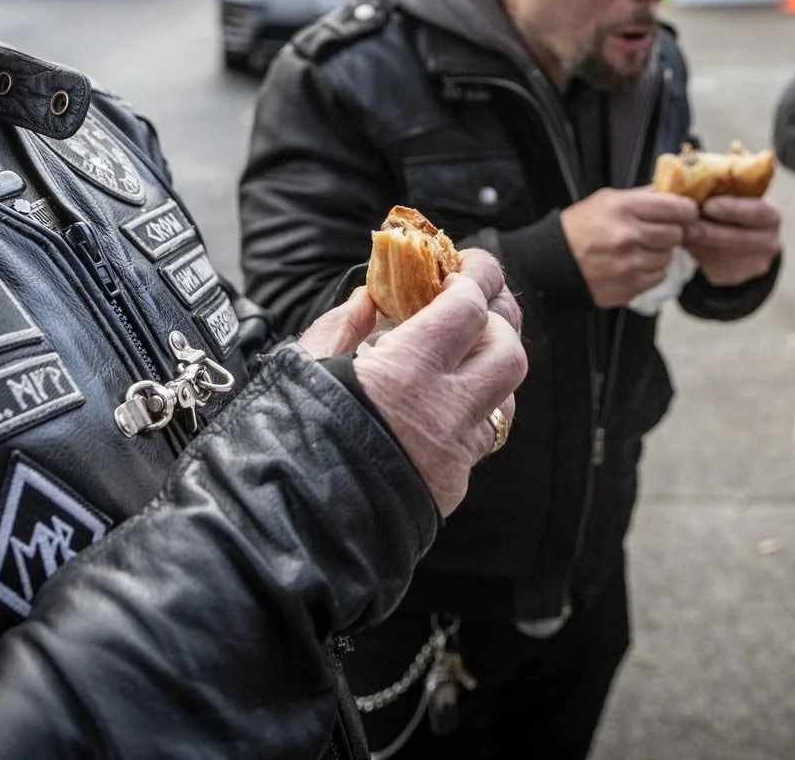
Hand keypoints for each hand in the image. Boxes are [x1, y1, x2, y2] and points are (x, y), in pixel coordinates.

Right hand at [299, 248, 525, 515]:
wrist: (289, 526)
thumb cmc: (286, 438)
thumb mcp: (306, 365)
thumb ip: (343, 326)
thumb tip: (368, 298)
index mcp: (407, 369)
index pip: (470, 308)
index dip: (475, 279)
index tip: (464, 267)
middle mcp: (444, 409)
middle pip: (508, 350)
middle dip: (498, 319)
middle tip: (473, 305)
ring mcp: (454, 452)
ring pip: (507, 397)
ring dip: (493, 367)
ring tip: (464, 352)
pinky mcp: (451, 485)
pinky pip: (483, 437)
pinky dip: (476, 410)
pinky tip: (447, 401)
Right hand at [561, 187, 698, 307]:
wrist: (553, 262)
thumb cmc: (580, 227)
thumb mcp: (607, 200)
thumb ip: (643, 196)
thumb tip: (675, 192)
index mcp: (624, 208)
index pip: (676, 207)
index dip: (686, 210)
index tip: (685, 212)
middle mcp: (629, 236)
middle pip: (676, 233)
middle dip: (671, 231)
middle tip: (657, 231)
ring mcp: (631, 264)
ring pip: (669, 256)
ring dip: (660, 252)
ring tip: (641, 248)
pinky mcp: (630, 287)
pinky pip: (658, 276)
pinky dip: (652, 271)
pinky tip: (635, 264)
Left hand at [684, 195, 781, 286]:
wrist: (743, 239)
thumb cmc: (732, 208)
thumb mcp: (735, 196)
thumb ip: (719, 192)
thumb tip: (691, 187)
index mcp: (771, 216)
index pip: (756, 212)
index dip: (732, 209)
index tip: (708, 205)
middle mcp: (769, 243)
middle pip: (738, 239)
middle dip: (709, 232)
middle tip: (685, 225)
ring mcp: (754, 264)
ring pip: (722, 256)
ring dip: (698, 245)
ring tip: (679, 233)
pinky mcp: (735, 278)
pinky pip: (712, 268)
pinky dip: (697, 256)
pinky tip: (686, 244)